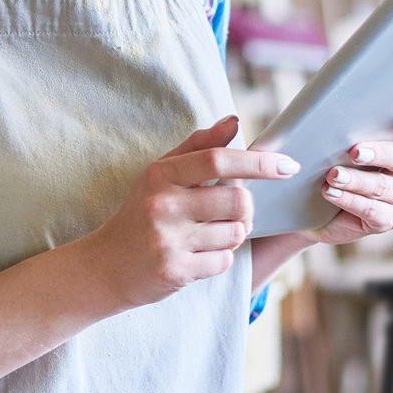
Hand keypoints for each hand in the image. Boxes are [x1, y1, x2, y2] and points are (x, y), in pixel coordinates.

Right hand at [83, 114, 296, 311]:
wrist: (105, 266)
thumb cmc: (140, 213)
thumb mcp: (159, 174)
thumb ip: (197, 146)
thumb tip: (234, 121)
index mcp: (160, 174)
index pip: (218, 160)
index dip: (258, 162)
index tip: (287, 165)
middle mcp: (163, 205)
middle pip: (237, 201)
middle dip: (246, 208)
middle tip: (235, 212)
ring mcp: (168, 240)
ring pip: (235, 233)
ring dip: (233, 234)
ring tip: (210, 233)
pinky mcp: (175, 270)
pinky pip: (223, 260)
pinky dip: (220, 257)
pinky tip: (199, 254)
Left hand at [289, 106, 392, 248]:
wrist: (319, 202)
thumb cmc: (337, 157)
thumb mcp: (347, 137)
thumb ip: (355, 122)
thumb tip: (337, 106)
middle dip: (381, 153)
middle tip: (355, 151)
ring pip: (384, 187)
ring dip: (356, 180)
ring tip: (333, 174)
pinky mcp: (390, 220)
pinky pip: (371, 210)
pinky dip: (348, 200)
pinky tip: (331, 192)